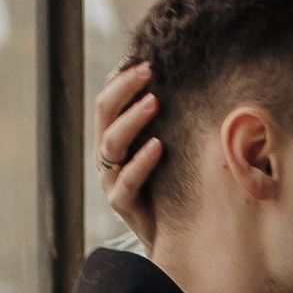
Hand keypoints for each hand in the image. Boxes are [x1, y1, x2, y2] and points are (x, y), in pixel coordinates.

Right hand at [96, 59, 163, 242]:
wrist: (176, 236)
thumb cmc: (174, 184)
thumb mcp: (171, 146)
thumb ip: (168, 119)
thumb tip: (187, 77)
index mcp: (113, 136)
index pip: (109, 97)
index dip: (121, 76)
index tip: (145, 57)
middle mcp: (107, 155)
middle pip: (105, 112)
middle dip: (125, 87)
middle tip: (149, 70)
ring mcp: (111, 180)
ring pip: (111, 142)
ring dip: (132, 118)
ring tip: (154, 102)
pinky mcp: (122, 205)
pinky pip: (126, 181)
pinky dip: (141, 161)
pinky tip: (158, 145)